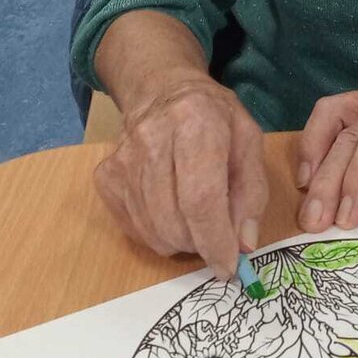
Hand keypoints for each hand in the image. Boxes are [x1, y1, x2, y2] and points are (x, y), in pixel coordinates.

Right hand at [94, 75, 267, 277]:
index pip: (200, 198)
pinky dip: (158, 234)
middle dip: (201, 244)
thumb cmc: (214, 117)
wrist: (161, 90)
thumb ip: (252, 191)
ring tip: (196, 220)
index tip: (228, 267)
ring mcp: (122, 160)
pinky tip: (171, 212)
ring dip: (180, 241)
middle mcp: (152, 139)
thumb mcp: (249, 141)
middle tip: (217, 238)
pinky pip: (134, 229)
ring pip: (152, 230)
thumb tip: (243, 245)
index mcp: (196, 123)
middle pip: (173, 220)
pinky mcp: (106, 177)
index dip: (215, 240)